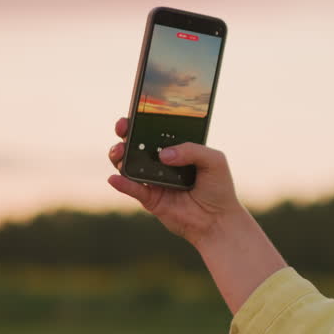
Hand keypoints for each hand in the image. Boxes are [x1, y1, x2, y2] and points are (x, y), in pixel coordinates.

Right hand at [106, 117, 243, 246]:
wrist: (218, 220)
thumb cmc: (218, 188)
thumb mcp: (214, 160)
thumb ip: (192, 150)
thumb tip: (164, 154)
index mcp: (175, 149)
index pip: (155, 131)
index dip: (142, 121)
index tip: (135, 112)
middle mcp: (160, 163)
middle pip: (136, 144)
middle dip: (125, 133)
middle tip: (123, 127)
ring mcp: (153, 180)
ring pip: (128, 165)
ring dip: (119, 156)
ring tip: (120, 151)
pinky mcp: (150, 199)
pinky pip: (132, 189)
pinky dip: (122, 183)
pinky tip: (116, 178)